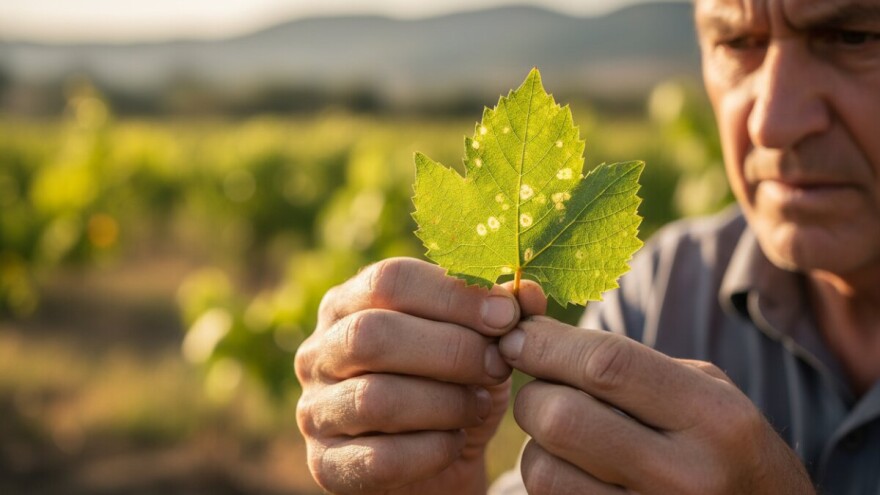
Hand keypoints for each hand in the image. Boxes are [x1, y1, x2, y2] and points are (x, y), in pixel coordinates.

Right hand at [294, 258, 545, 493]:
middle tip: (499, 366)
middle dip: (450, 350)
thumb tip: (528, 292)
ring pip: (375, 398)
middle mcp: (319, 351)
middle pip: (373, 334)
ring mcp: (315, 409)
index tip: (506, 316)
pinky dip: (429, 451)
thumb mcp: (480, 343)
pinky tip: (455, 444)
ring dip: (443, 403)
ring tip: (480, 406)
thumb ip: (503, 313)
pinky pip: (378, 460)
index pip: (390, 279)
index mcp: (349, 302)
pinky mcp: (324, 465)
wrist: (436, 460)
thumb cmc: (453, 384)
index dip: (453, 295)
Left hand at [500, 316, 814, 493]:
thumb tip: (536, 339)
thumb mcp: (708, 393)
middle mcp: (684, 474)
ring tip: (563, 437)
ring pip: (543, 471)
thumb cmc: (729, 448)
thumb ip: (634, 366)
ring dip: (537, 444)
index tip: (517, 334)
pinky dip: (550, 479)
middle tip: (542, 389)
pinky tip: (574, 469)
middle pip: (562, 418)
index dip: (548, 345)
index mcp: (714, 418)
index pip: (607, 364)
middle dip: (533, 394)